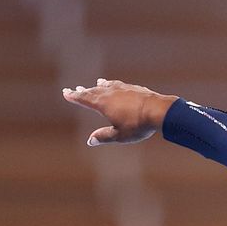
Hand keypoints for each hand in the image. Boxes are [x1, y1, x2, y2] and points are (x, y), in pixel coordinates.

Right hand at [60, 78, 176, 145]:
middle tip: (75, 89)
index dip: (75, 96)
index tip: (66, 93)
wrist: (160, 110)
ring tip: (97, 84)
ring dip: (100, 86)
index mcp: (103, 104)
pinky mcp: (135, 88)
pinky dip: (115, 85)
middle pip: (94, 91)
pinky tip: (118, 86)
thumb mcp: (120, 135)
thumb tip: (90, 141)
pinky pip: (121, 85)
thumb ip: (104, 136)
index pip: (85, 99)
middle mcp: (111, 93)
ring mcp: (124, 89)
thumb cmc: (139, 125)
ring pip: (108, 86)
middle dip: (84, 91)